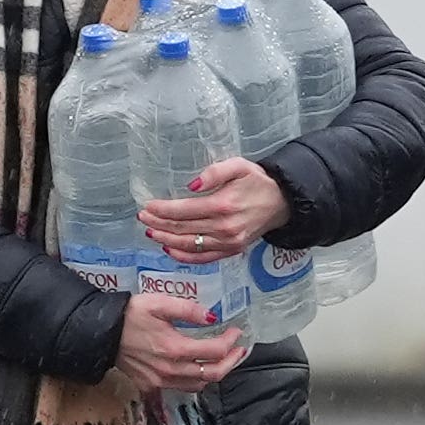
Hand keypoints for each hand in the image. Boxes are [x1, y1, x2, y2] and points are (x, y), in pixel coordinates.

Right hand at [116, 294, 247, 395]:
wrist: (101, 333)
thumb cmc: (130, 315)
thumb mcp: (159, 303)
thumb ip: (188, 309)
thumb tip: (212, 316)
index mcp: (174, 348)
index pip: (215, 351)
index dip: (231, 342)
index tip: (236, 332)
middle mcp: (170, 370)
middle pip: (213, 374)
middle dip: (232, 362)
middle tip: (239, 350)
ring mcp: (160, 382)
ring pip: (199, 385)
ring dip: (215, 372)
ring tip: (223, 358)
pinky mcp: (151, 387)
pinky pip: (181, 388)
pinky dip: (196, 380)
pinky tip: (198, 367)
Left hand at [140, 157, 289, 261]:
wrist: (282, 202)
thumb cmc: (257, 181)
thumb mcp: (239, 166)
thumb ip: (214, 172)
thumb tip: (190, 185)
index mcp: (223, 205)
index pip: (183, 210)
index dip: (162, 210)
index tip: (147, 206)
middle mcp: (224, 228)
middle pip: (182, 229)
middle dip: (159, 224)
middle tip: (143, 218)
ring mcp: (228, 243)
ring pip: (189, 245)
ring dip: (166, 240)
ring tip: (151, 232)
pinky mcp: (231, 251)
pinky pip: (203, 258)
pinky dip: (183, 256)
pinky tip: (169, 249)